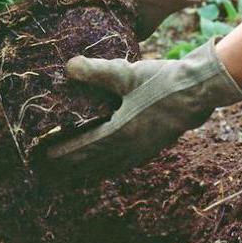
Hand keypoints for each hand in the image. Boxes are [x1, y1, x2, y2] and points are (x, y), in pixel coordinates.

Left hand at [46, 39, 241, 173]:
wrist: (198, 91)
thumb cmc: (162, 80)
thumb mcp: (126, 73)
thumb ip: (96, 71)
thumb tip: (68, 66)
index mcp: (120, 133)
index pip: (83, 148)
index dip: (62, 153)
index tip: (42, 156)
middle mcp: (129, 148)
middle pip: (92, 164)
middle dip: (69, 167)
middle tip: (47, 171)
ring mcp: (142, 151)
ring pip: (108, 167)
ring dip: (87, 171)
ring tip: (70, 176)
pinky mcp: (152, 147)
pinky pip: (123, 164)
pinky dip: (108, 168)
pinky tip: (106, 167)